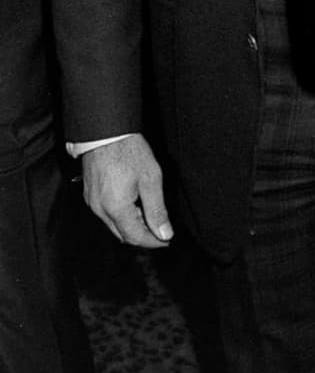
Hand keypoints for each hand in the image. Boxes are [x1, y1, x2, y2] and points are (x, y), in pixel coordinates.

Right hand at [82, 133, 173, 247]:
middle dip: (142, 235)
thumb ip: (157, 210)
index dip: (153, 241)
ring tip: (148, 214)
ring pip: (114, 226)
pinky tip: (132, 204)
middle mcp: (100, 210)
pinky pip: (106, 214)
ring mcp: (92, 203)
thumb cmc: (128, 151)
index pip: (135, 237)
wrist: (105, 132)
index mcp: (116, 208)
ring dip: (131, 225)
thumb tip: (164, 233)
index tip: (166, 239)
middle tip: (160, 229)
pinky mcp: (90, 195)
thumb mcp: (151, 179)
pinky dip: (121, 215)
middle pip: (123, 235)